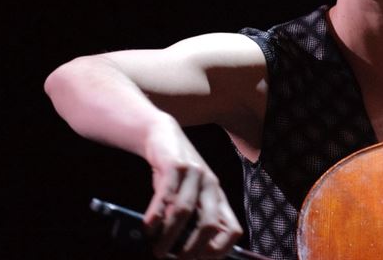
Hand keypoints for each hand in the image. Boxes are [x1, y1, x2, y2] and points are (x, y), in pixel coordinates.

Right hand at [142, 121, 241, 258]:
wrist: (162, 135)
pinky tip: (149, 227)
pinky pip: (166, 194)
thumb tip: (183, 252)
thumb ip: (192, 218)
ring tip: (157, 250)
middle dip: (192, 249)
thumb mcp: (190, 195)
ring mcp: (195, 174)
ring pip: (185, 211)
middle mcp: (211, 187)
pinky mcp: (176, 165)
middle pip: (210, 225)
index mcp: (218, 198)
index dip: (218, 251)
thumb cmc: (177, 173)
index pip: (232, 230)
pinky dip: (157, 215)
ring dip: (170, 236)